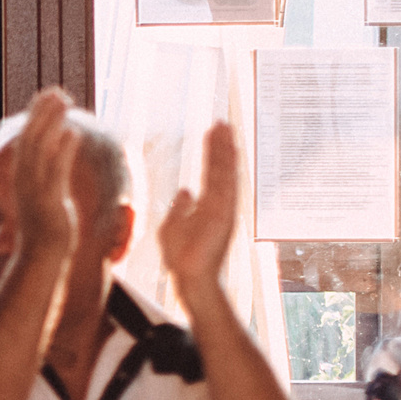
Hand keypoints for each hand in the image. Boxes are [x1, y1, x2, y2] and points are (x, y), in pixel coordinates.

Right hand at [7, 89, 81, 262]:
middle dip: (42, 113)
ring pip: (40, 149)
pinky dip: (62, 151)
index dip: (35, 116)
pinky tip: (73, 133)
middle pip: (30, 139)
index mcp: (22, 177)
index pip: (26, 140)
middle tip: (55, 90)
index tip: (46, 96)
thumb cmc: (45, 227)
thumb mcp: (43, 195)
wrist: (42, 256)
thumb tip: (56, 151)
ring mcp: (35, 190)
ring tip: (64, 103)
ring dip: (51, 124)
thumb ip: (48, 172)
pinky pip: (55, 171)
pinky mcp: (50, 200)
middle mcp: (25, 180)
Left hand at [156, 121, 240, 299]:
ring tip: (223, 127)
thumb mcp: (173, 227)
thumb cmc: (182, 257)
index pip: (212, 172)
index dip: (213, 152)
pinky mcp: (224, 214)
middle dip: (221, 145)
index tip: (213, 131)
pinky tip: (228, 148)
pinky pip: (226, 184)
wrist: (190, 277)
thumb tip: (185, 191)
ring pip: (225, 172)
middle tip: (221, 122)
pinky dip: (227, 166)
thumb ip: (180, 208)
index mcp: (208, 206)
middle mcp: (219, 204)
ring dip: (225, 150)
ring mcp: (223, 208)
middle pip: (221, 168)